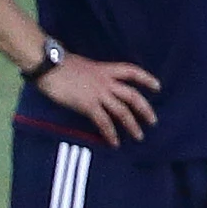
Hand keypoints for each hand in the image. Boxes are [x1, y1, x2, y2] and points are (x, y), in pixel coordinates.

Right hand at [39, 53, 159, 142]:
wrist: (49, 65)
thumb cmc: (61, 65)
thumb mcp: (84, 66)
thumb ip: (94, 75)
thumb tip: (95, 85)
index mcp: (105, 69)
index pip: (132, 72)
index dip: (146, 79)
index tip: (157, 87)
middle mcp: (106, 81)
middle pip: (132, 95)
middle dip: (145, 109)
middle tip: (152, 121)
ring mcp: (98, 93)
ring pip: (122, 111)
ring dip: (132, 125)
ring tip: (139, 136)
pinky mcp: (88, 105)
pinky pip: (104, 122)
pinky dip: (111, 133)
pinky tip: (115, 142)